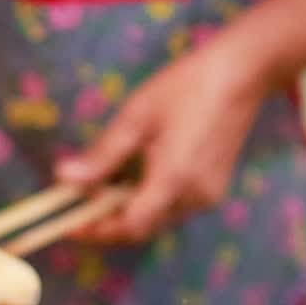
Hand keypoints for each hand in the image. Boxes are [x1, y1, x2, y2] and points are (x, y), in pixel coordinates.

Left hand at [55, 32, 272, 243]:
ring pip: (158, 219)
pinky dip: (148, 201)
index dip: (96, 231)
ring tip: (99, 190)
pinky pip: (174, 206)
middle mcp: (194, 197)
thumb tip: (63, 179)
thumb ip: (101, 156)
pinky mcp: (214, 187)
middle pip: (142, 227)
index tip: (67, 225)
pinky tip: (132, 179)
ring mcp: (208, 194)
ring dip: (127, 211)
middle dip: (107, 223)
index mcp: (173, 181)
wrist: (241, 73)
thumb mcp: (136, 118)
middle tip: (76, 208)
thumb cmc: (186, 88)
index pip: (128, 227)